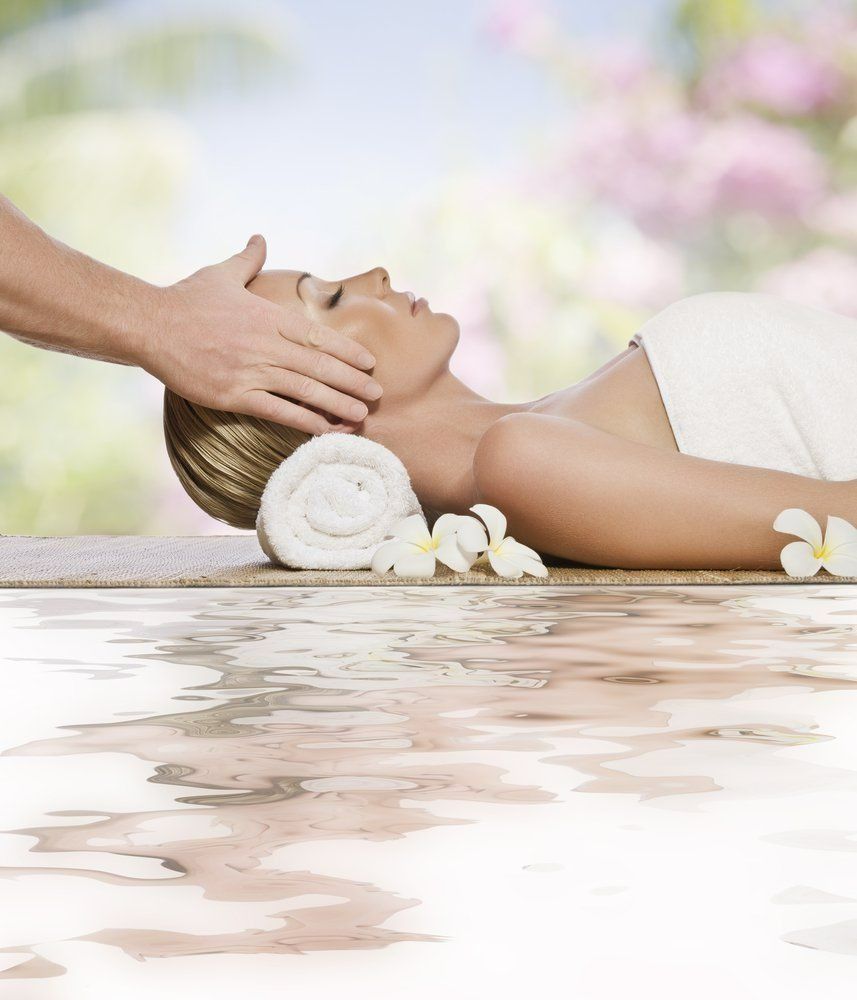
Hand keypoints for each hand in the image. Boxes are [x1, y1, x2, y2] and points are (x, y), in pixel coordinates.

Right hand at [134, 235, 381, 434]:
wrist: (148, 324)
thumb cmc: (185, 299)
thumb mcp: (221, 274)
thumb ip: (248, 260)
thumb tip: (260, 237)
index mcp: (267, 316)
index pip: (318, 337)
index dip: (347, 352)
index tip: (369, 364)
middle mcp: (265, 343)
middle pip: (319, 366)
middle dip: (352, 382)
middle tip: (377, 396)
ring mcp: (250, 370)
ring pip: (305, 390)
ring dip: (337, 404)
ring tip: (361, 416)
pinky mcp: (233, 395)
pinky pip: (278, 411)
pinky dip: (305, 422)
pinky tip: (325, 430)